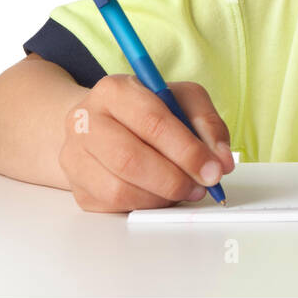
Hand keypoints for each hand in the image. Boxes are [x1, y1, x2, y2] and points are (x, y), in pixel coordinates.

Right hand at [58, 75, 234, 212]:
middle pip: (130, 159)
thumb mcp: (182, 100)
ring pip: (120, 189)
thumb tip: (222, 160)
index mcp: (114, 90)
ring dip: (161, 196)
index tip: (214, 169)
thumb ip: (207, 124)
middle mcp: (85, 121)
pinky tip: (159, 193)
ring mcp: (75, 156)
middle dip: (174, 179)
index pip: (152, 121)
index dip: (187, 150)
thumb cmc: (146, 111)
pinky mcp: (77, 188)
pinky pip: (114, 206)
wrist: (103, 125)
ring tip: (183, 189)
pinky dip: (145, 205)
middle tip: (201, 186)